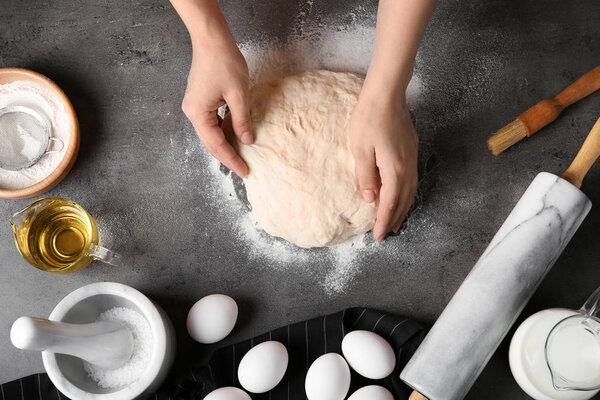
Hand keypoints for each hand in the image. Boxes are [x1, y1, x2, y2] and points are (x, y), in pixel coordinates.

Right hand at [181, 37, 252, 176]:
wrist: (212, 40)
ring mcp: (194, 106)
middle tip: (244, 170)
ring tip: (240, 157)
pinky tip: (233, 138)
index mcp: (198, 114)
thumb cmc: (224, 62)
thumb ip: (242, 120)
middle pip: (210, 143)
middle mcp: (192, 112)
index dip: (232, 159)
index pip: (217, 145)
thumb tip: (247, 141)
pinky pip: (211, 123)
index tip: (245, 171)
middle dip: (227, 157)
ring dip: (224, 145)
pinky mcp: (199, 100)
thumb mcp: (238, 94)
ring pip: (210, 134)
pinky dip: (222, 132)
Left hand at [349, 93, 417, 240]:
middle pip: (403, 200)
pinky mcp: (411, 150)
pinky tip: (400, 195)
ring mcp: (412, 157)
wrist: (387, 94)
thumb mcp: (360, 150)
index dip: (383, 220)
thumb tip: (370, 199)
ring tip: (394, 221)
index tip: (377, 236)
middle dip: (394, 218)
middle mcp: (407, 166)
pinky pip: (411, 180)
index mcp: (395, 169)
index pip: (390, 202)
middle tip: (385, 234)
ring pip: (410, 191)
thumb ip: (365, 176)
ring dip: (402, 208)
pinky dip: (406, 194)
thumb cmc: (369, 119)